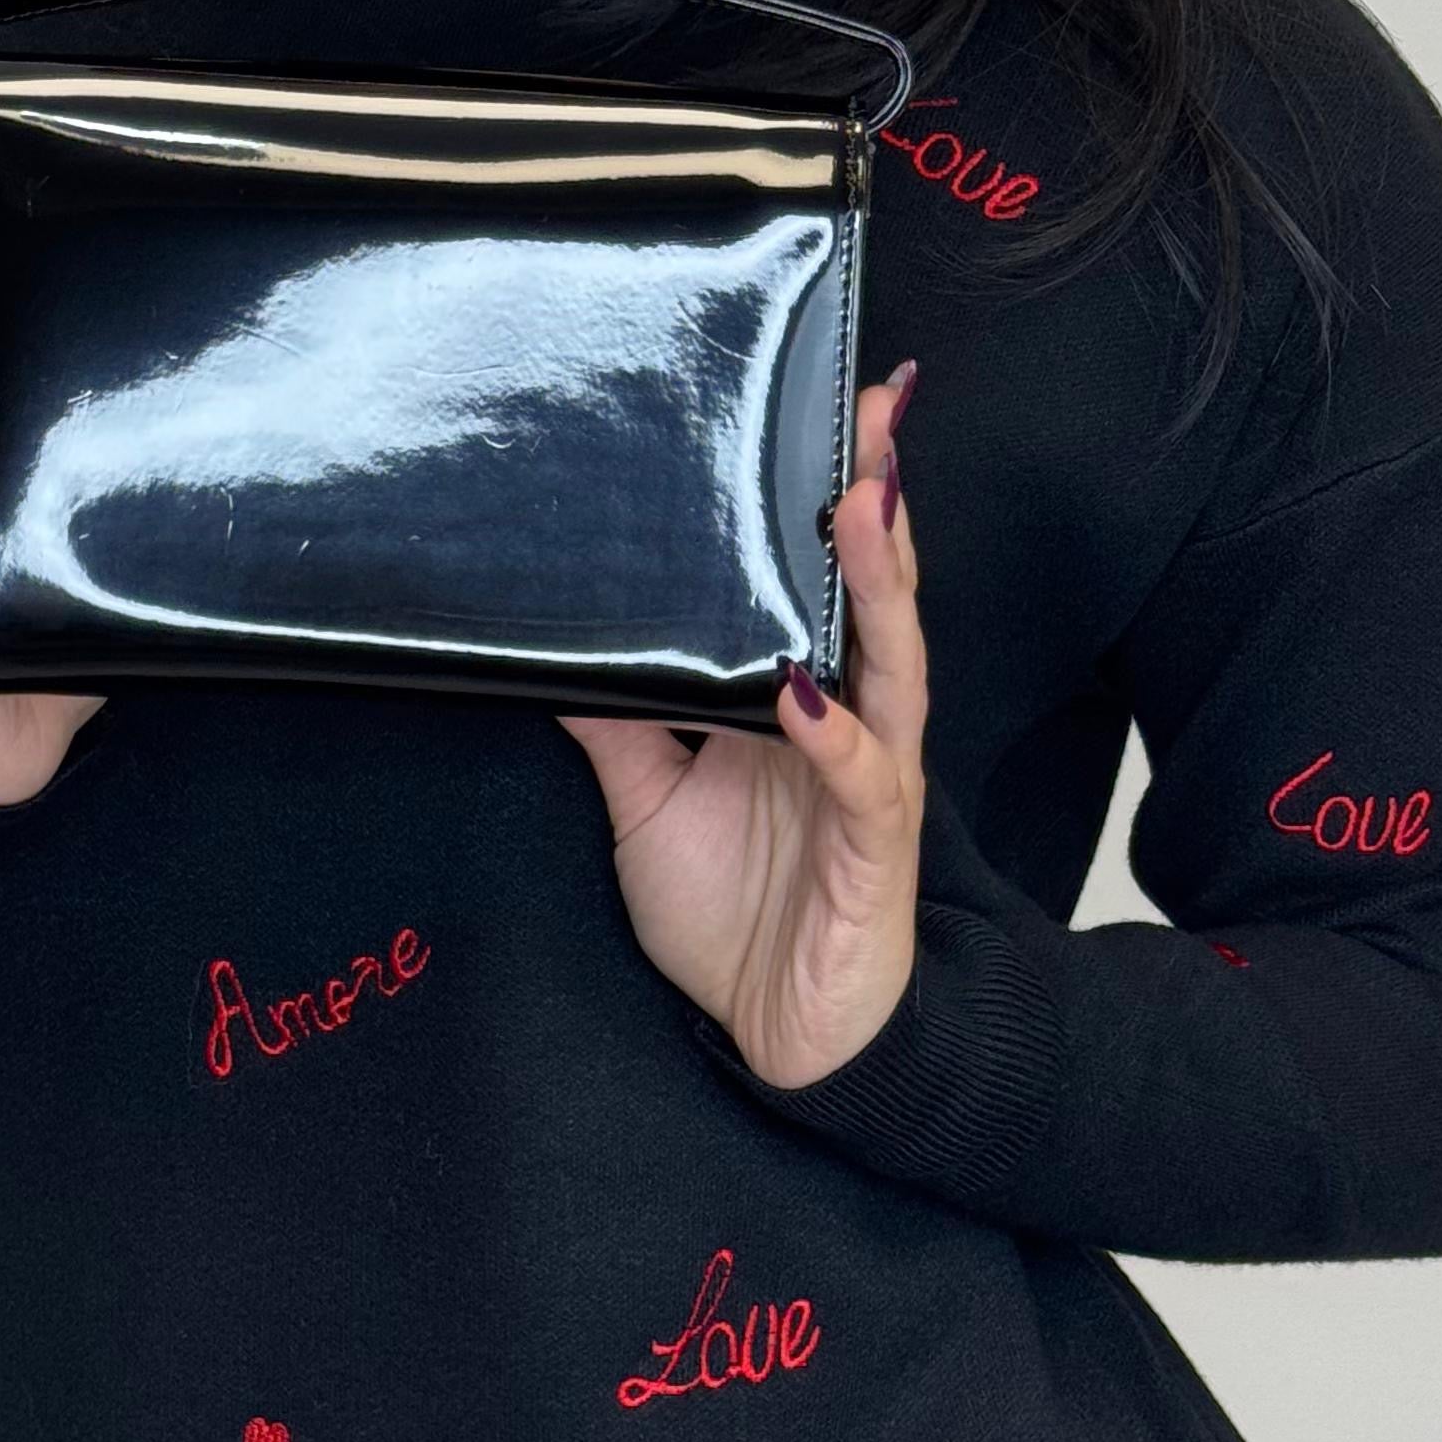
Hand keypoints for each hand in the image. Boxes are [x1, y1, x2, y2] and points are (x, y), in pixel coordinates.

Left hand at [559, 363, 924, 1087]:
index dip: (832, 492)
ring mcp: (874, 777)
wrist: (778, 1040)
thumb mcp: (646, 803)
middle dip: (878, 496)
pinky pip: (862, 777)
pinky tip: (804, 690)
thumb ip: (617, 721)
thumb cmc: (733, 916)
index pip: (826, 576)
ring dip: (877, 582)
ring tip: (859, 504)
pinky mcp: (874, 847)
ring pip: (891, 662)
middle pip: (877, 591)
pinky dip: (835, 732)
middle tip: (872, 407)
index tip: (828, 400)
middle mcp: (853, 719)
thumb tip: (550, 645)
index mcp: (808, 696)